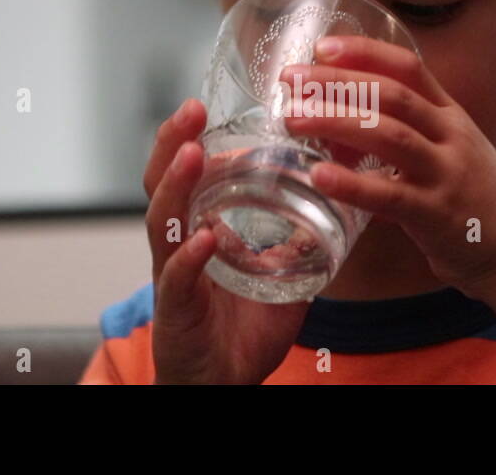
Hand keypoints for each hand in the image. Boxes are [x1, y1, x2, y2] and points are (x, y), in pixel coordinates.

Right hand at [145, 99, 310, 384]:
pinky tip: (202, 239)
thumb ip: (296, 246)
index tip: (203, 107)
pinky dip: (188, 258)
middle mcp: (177, 250)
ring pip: (163, 224)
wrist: (221, 387)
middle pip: (161, 188)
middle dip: (171, 146)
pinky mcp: (176, 313)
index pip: (184, 180)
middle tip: (190, 110)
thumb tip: (334, 214)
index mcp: (197, 236)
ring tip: (190, 154)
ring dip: (176, 187)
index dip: (188, 141)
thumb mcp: (276, 280)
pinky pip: (177, 281)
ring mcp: (172, 280)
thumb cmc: (239, 334)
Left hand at [278, 36, 495, 299]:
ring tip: (292, 118)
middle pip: (391, 94)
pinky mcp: (439, 215)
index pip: (409, 67)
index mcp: (451, 116)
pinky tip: (318, 176)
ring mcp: (447, 174)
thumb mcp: (449, 156)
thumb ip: (401, 139)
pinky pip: (390, 195)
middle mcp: (452, 136)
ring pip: (389, 134)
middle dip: (337, 82)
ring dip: (336, 122)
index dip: (364, 52)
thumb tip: (335, 130)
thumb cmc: (476, 203)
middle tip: (290, 80)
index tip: (322, 46)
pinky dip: (352, 184)